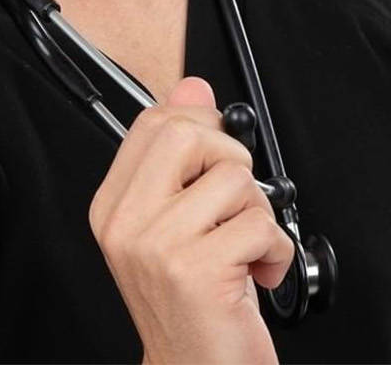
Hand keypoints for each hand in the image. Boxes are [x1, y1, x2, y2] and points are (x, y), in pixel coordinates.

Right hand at [88, 76, 294, 364]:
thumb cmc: (193, 305)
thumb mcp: (180, 223)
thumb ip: (182, 153)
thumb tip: (192, 84)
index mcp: (114, 206)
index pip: (153, 122)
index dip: (200, 123)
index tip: (218, 152)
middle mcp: (126, 223)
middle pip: (188, 133)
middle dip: (232, 163)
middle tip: (233, 207)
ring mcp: (157, 245)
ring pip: (234, 179)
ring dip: (259, 217)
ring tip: (244, 250)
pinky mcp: (196, 269)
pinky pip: (259, 225)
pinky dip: (276, 252)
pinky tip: (257, 274)